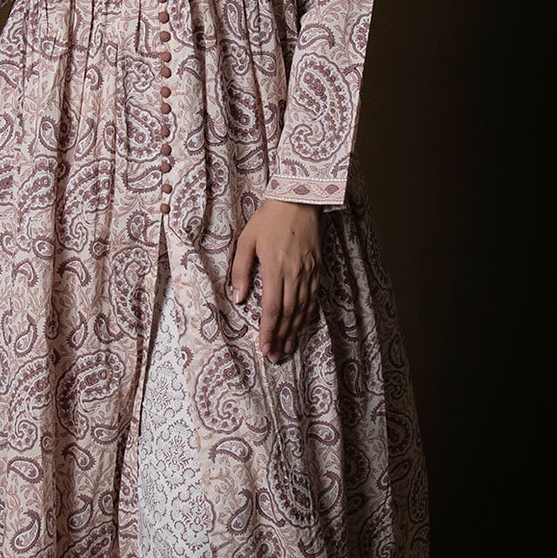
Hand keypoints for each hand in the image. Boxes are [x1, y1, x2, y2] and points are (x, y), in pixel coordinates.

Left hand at [229, 201, 322, 362]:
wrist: (298, 200)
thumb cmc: (268, 219)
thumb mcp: (246, 241)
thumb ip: (241, 271)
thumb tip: (239, 298)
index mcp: (276, 269)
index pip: (272, 309)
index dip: (269, 332)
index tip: (265, 348)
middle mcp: (295, 275)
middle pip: (288, 314)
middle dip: (281, 338)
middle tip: (275, 356)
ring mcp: (309, 273)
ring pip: (302, 309)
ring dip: (295, 331)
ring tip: (288, 347)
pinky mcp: (317, 268)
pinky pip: (313, 298)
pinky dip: (307, 314)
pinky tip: (302, 324)